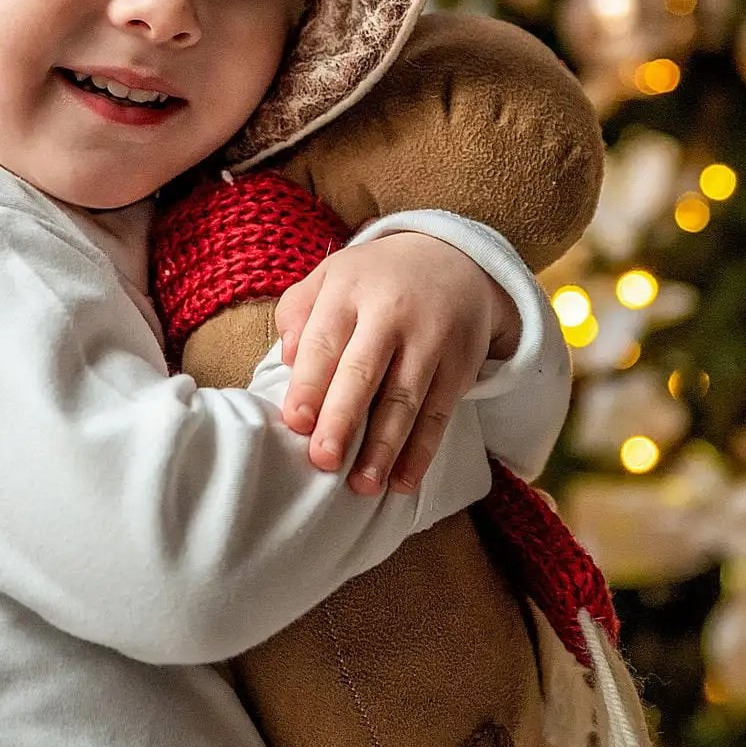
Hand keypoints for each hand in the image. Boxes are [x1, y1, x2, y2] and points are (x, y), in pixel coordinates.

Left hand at [273, 232, 521, 494]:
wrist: (455, 260)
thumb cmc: (375, 281)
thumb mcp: (332, 276)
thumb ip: (298, 310)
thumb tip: (287, 358)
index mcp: (350, 289)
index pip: (325, 341)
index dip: (309, 384)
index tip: (295, 422)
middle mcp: (391, 312)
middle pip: (364, 371)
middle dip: (343, 419)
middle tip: (324, 460)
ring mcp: (430, 339)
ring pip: (405, 399)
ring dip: (384, 447)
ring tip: (362, 486)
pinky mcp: (459, 365)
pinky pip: (439, 414)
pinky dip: (422, 451)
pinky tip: (403, 481)